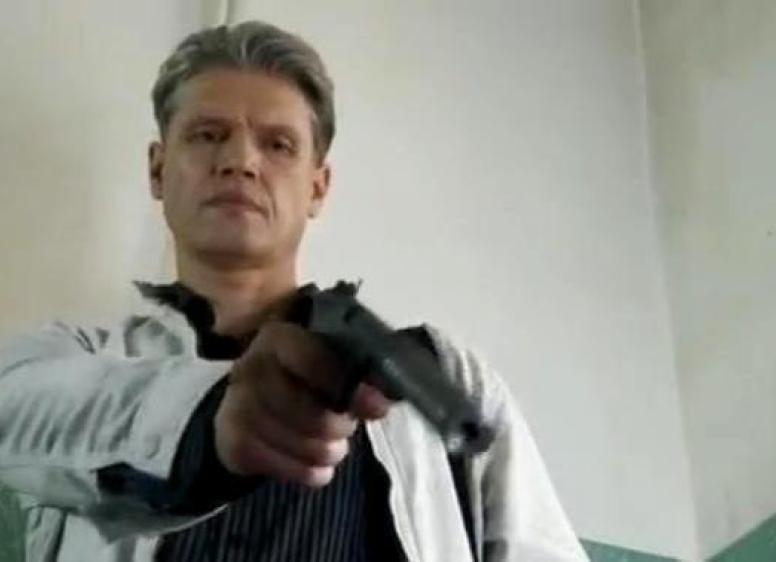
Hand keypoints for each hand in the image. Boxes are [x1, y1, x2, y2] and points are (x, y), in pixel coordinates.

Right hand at [214, 321, 391, 486]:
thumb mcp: (328, 361)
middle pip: (306, 411)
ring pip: (296, 442)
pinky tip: (317, 467)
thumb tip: (384, 397)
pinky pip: (278, 467)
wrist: (255, 399)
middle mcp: (251, 366)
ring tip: (334, 447)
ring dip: (325, 452)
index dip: (348, 386)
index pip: (313, 360)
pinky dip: (306, 472)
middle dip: (338, 427)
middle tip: (347, 428)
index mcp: (280, 337)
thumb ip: (357, 372)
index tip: (378, 409)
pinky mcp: (230, 441)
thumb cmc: (304, 376)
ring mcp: (236, 404)